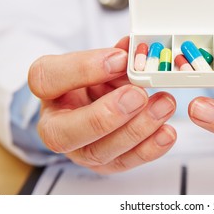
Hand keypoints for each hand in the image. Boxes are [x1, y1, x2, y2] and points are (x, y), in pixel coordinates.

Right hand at [28, 37, 176, 173]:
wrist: (100, 104)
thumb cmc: (97, 82)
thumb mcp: (101, 62)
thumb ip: (115, 56)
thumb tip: (135, 49)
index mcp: (49, 91)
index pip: (46, 79)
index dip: (83, 68)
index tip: (119, 59)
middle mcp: (57, 126)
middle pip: (65, 133)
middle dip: (107, 115)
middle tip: (138, 95)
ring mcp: (80, 150)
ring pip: (100, 152)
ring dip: (136, 129)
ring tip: (164, 105)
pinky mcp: (106, 164)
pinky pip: (125, 162)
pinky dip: (150, 149)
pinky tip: (167, 132)